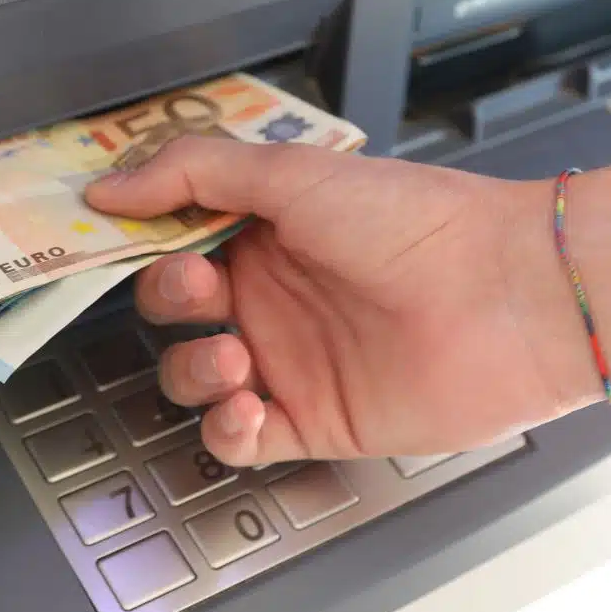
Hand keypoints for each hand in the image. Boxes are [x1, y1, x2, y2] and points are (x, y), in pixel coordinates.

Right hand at [85, 137, 603, 465]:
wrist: (506, 297)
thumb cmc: (415, 225)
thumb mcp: (294, 174)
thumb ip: (194, 173)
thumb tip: (109, 188)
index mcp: (267, 229)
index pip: (174, 236)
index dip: (138, 240)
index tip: (103, 239)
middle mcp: (274, 293)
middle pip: (175, 310)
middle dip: (167, 300)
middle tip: (196, 288)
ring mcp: (292, 358)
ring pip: (196, 376)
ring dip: (192, 369)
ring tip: (233, 357)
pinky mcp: (315, 419)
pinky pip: (241, 438)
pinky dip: (227, 430)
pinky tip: (247, 406)